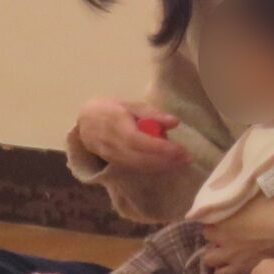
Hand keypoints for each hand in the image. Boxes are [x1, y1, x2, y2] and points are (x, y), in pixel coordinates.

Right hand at [75, 98, 189, 174]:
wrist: (85, 121)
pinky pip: (135, 168)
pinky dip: (152, 168)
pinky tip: (167, 165)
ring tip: (181, 162)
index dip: (159, 147)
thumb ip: (152, 113)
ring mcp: (111, 155)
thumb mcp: (130, 105)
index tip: (180, 150)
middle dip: (165, 160)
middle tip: (187, 159)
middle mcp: (112, 142)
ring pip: (138, 166)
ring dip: (161, 166)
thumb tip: (175, 122)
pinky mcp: (113, 164)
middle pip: (140, 157)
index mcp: (115, 123)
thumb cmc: (111, 109)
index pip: (138, 140)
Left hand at [200, 194, 273, 273]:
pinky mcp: (246, 272)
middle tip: (223, 243)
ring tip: (229, 258)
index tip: (219, 224)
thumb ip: (237, 200)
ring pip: (215, 268)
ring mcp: (235, 261)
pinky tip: (239, 266)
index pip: (204, 228)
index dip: (212, 226)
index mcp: (222, 224)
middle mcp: (224, 244)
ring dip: (220, 262)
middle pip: (207, 253)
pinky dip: (231, 272)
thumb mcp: (252, 196)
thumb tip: (233, 194)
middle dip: (213, 248)